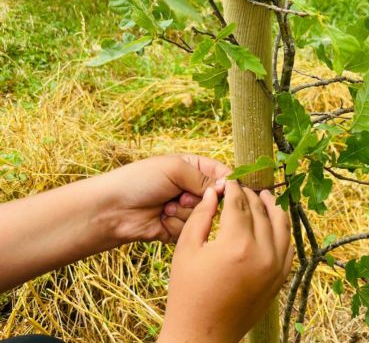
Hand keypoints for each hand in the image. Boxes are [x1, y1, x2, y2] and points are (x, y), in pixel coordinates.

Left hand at [99, 154, 230, 243]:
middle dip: (198, 200)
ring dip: (184, 213)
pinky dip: (176, 225)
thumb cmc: (139, 181)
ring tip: (164, 207)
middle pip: (216, 199)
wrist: (112, 209)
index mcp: (193, 168)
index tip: (223, 191)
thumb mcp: (175, 169)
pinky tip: (160, 219)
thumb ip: (204, 177)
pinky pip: (191, 231)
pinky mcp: (178, 229)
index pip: (222, 174)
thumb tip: (227, 187)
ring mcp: (185, 210)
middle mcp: (191, 188)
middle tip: (180, 196)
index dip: (227, 184)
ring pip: (204, 216)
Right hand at [158, 181, 292, 342]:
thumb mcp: (186, 249)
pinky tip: (274, 222)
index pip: (239, 204)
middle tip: (241, 188)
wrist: (202, 334)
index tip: (229, 181)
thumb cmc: (187, 292)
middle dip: (250, 195)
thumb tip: (214, 192)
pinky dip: (282, 229)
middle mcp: (262, 253)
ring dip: (272, 207)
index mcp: (237, 244)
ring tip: (264, 196)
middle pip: (260, 211)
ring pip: (281, 225)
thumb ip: (201, 216)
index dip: (233, 189)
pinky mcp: (280, 278)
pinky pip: (288, 246)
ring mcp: (275, 267)